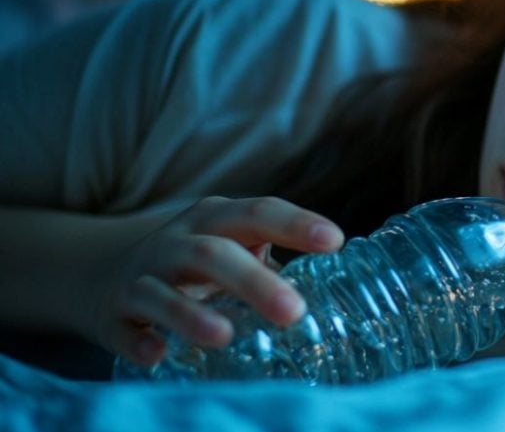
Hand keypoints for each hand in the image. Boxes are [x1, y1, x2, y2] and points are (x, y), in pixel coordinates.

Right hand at [93, 196, 343, 365]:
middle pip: (213, 254)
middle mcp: (176, 242)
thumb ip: (273, 265)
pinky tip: (158, 355)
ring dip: (191, 315)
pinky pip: (125, 327)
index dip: (295, 224)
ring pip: (161, 290)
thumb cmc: (193, 264)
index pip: (258, 213)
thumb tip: (340, 295)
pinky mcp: (112, 314)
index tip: (334, 241)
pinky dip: (139, 340)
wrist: (100, 274)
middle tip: (295, 313)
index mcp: (215, 219)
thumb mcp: (231, 248)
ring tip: (225, 336)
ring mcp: (140, 277)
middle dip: (254, 283)